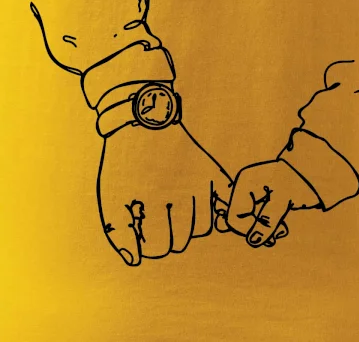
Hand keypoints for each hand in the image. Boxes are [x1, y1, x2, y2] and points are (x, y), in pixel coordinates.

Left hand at [100, 122, 230, 264]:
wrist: (146, 124)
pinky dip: (211, 211)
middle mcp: (179, 198)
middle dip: (167, 236)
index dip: (147, 244)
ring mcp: (200, 186)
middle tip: (158, 217)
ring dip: (188, 224)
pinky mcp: (213, 175)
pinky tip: (198, 203)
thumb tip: (135, 260)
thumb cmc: (125, 163)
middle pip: (180, 242)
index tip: (143, 230)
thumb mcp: (111, 196)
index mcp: (150, 205)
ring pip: (201, 228)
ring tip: (175, 206)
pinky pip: (220, 208)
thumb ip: (120, 233)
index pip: (157, 249)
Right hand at [215, 159, 318, 247]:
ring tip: (281, 231)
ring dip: (265, 230)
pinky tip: (281, 228)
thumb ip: (266, 221)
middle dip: (257, 230)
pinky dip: (269, 226)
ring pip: (251, 222)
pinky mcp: (265, 202)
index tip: (266, 233)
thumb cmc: (297, 180)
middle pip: (242, 220)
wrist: (314, 171)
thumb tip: (253, 241)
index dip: (247, 228)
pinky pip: (260, 220)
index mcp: (244, 183)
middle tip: (276, 235)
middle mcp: (246, 189)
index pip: (235, 216)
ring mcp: (254, 196)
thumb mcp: (282, 201)